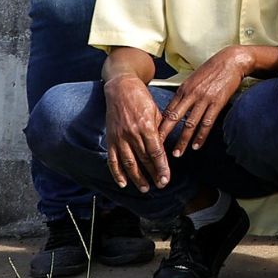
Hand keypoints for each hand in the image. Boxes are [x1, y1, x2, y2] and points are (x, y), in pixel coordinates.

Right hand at [103, 74, 170, 192]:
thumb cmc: (141, 98)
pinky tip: (123, 183)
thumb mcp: (156, 112)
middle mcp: (132, 134)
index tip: (166, 179)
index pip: (156, 152)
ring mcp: (120, 137)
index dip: (161, 167)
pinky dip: (117, 173)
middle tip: (160, 185)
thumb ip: (159, 131)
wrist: (121, 88)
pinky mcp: (111, 139)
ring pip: (129, 163)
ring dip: (137, 178)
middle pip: (144, 160)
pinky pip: (113, 159)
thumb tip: (162, 150)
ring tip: (144, 188)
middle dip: (153, 175)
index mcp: (146, 126)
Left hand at [162, 48, 249, 156]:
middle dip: (164, 135)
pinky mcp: (217, 103)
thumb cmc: (213, 68)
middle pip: (173, 118)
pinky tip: (197, 145)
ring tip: (177, 153)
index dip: (159, 125)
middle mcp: (191, 95)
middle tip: (157, 149)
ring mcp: (203, 99)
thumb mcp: (194, 78)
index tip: (152, 136)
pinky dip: (201, 136)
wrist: (231, 60)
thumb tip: (177, 106)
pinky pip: (207, 123)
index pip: (167, 110)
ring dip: (183, 141)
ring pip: (189, 124)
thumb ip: (185, 93)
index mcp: (183, 89)